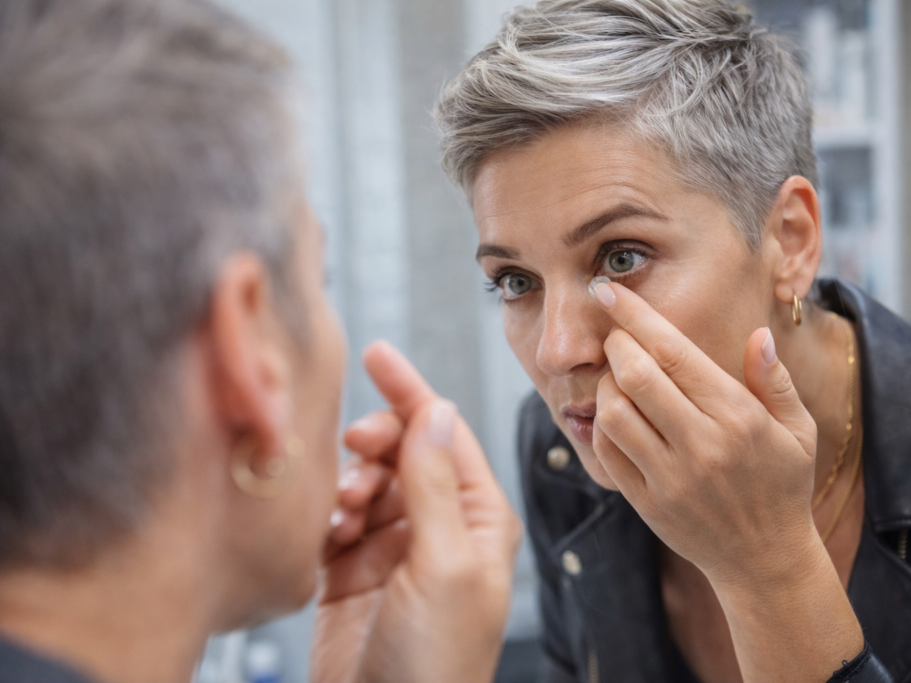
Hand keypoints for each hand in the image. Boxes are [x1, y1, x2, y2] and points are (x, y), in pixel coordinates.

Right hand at [312, 341, 521, 682]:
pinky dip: (326, 514)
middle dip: (377, 441)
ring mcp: (393, 549)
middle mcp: (438, 527)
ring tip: (343, 507)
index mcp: (478, 519)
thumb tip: (435, 410)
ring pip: (365, 481)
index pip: (446, 434)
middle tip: (355, 445)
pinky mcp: (350, 572)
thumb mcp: (444, 564)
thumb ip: (435, 484)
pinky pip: (334, 520)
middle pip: (403, 450)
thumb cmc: (436, 662)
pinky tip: (325, 530)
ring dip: (349, 482)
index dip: (411, 392)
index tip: (376, 354)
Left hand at [590, 282, 816, 582]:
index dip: (636, 315)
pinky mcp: (646, 503)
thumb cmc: (782, 485)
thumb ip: (775, 381)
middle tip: (616, 336)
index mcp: (738, 417)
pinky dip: (602, 424)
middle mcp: (702, 445)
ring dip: (605, 385)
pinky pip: (607, 452)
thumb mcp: (798, 431)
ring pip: (613, 412)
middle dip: (616, 344)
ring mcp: (670, 477)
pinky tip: (617, 414)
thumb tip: (755, 334)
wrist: (765, 561)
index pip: (675, 353)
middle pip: (635, 376)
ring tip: (618, 378)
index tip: (607, 289)